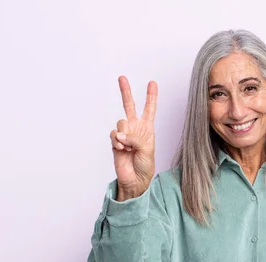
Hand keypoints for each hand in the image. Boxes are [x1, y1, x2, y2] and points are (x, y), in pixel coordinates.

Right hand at [110, 76, 157, 197]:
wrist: (135, 179)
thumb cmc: (145, 166)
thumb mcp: (147, 149)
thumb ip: (135, 138)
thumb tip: (120, 134)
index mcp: (147, 129)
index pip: (150, 109)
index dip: (151, 96)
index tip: (152, 83)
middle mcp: (135, 129)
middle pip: (129, 106)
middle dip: (126, 92)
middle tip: (122, 78)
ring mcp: (124, 134)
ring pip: (121, 122)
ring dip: (125, 135)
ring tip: (128, 147)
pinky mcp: (115, 141)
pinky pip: (113, 134)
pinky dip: (117, 141)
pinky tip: (122, 149)